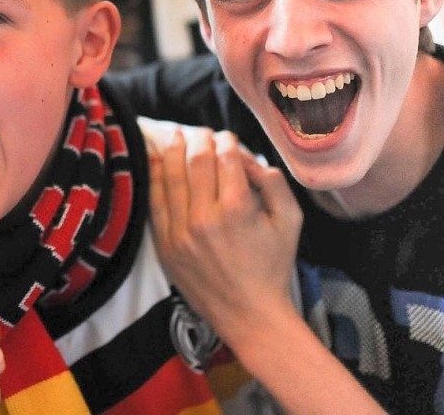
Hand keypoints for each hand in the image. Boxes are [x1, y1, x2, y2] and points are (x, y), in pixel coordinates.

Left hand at [148, 128, 302, 346]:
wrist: (249, 314)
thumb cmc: (273, 267)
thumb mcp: (289, 222)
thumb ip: (274, 183)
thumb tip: (250, 158)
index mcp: (237, 208)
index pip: (225, 158)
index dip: (225, 141)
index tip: (226, 137)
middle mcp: (205, 217)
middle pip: (196, 161)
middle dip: (199, 140)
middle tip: (201, 132)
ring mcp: (180, 231)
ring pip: (171, 177)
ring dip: (173, 151)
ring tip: (176, 136)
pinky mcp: (165, 244)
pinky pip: (155, 202)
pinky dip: (155, 178)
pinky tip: (157, 161)